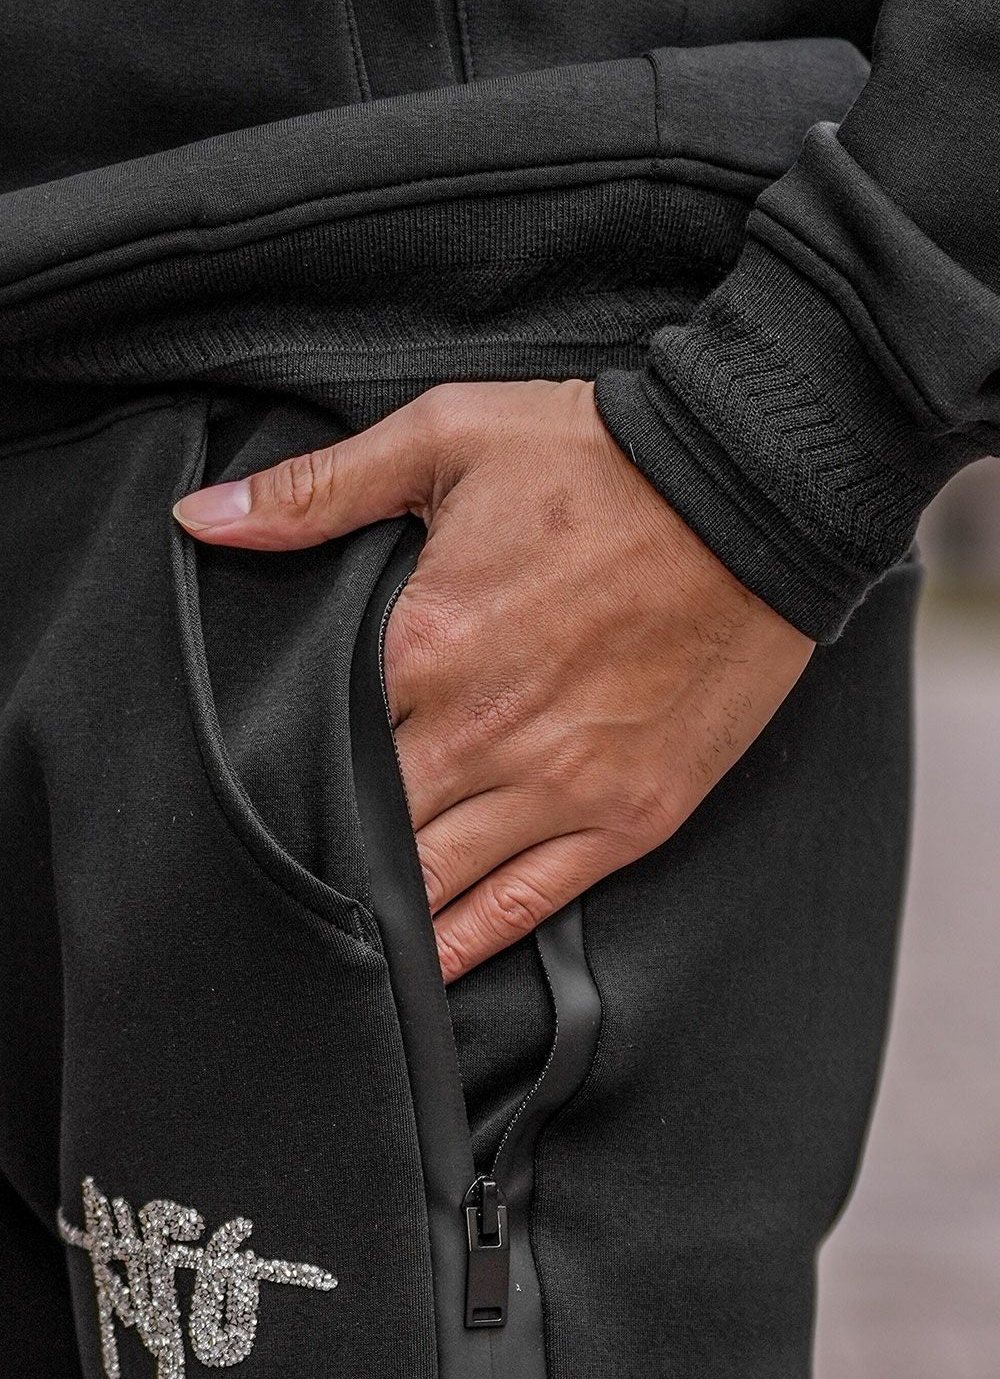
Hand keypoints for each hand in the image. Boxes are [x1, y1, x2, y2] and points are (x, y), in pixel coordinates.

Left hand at [173, 380, 814, 981]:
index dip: (277, 771)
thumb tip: (201, 520)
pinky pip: (527, 904)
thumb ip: (320, 491)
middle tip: (273, 877)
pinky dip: (466, 944)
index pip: (314, 740)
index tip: (249, 789)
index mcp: (425, 642)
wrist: (755, 491)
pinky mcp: (629, 815)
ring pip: (436, 882)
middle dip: (322, 849)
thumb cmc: (600, 457)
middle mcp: (482, 732)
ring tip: (334, 938)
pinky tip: (423, 971)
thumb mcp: (448, 435)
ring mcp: (560, 785)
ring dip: (382, 911)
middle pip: (367, 824)